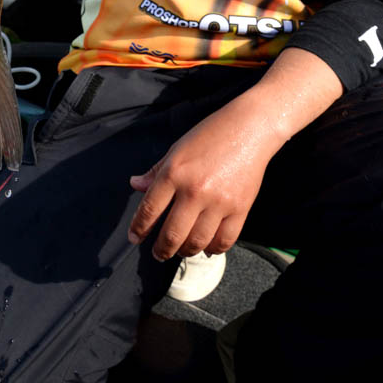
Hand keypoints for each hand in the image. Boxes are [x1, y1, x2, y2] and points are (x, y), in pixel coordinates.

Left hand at [127, 98, 282, 259]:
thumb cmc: (210, 134)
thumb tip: (135, 185)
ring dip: (186, 251)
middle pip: (172, 234)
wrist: (249, 129)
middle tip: (157, 254)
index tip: (134, 238)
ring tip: (181, 250)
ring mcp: (218, 202)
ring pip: (197, 242)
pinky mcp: (239, 209)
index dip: (139, 228)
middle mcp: (194, 190)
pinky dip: (213, 248)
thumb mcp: (177, 148)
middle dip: (161, 250)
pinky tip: (207, 246)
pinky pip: (223, 241)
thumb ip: (156, 171)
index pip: (150, 209)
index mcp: (174, 172)